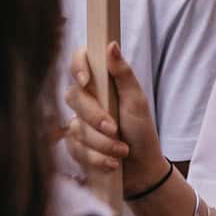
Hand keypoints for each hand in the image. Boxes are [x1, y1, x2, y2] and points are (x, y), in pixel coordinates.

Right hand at [63, 44, 168, 198]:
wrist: (142, 169)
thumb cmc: (142, 132)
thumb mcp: (137, 102)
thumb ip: (123, 74)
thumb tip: (111, 45)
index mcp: (101, 83)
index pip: (79, 61)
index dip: (78, 66)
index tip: (87, 80)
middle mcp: (86, 100)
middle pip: (73, 97)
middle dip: (95, 117)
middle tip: (115, 130)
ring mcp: (77, 123)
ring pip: (75, 127)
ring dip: (102, 143)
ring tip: (122, 151)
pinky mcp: (74, 146)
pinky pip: (75, 149)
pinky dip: (96, 158)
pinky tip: (112, 163)